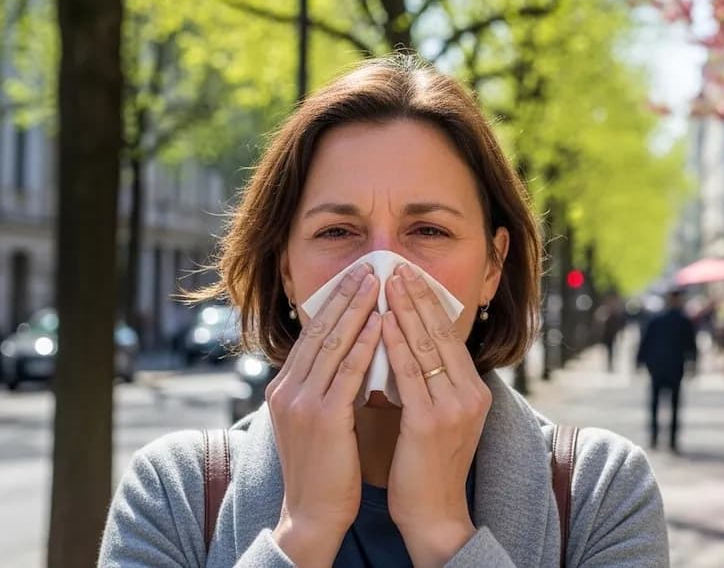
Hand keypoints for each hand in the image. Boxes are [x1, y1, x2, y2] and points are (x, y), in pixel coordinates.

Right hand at [266, 264, 380, 565]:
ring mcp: (302, 402)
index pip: (312, 335)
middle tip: (369, 267)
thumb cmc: (325, 469)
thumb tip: (352, 355)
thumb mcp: (319, 419)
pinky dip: (365, 343)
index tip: (356, 278)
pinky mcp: (322, 417)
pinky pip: (347, 371)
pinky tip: (382, 322)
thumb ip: (328, 387)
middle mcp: (287, 389)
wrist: (311, 513)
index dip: (335, 304)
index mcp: (285, 388)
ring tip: (378, 281)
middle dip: (345, 296)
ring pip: (333, 343)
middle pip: (319, 331)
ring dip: (357, 309)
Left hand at [381, 265, 491, 566]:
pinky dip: (394, 344)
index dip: (429, 304)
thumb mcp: (439, 418)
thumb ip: (432, 384)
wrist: (434, 513)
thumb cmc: (428, 467)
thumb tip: (408, 348)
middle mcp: (469, 394)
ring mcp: (453, 407)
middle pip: (440, 334)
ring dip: (404, 310)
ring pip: (425, 347)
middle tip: (398, 266)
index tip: (410, 276)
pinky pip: (410, 373)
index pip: (449, 337)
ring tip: (387, 282)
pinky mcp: (431, 422)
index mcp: (474, 391)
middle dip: (418, 297)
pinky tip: (381, 322)